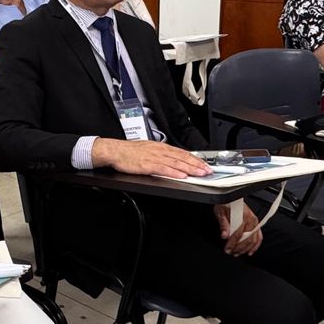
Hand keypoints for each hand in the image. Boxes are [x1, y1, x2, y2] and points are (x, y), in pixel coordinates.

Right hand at [94, 139, 212, 178]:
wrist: (115, 151)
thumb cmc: (129, 152)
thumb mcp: (148, 150)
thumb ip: (162, 155)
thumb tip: (174, 161)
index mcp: (161, 147)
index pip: (182, 153)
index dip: (195, 159)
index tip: (205, 165)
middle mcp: (160, 150)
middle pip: (182, 157)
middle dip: (197, 164)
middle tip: (208, 170)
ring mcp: (154, 157)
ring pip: (176, 163)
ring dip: (189, 169)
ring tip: (200, 173)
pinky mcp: (147, 165)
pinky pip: (163, 169)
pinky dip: (174, 173)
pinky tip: (182, 176)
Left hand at [214, 203, 262, 255]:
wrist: (231, 198)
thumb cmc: (226, 204)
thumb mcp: (221, 212)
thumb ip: (223, 224)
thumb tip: (224, 235)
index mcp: (243, 215)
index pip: (238, 233)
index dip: (232, 243)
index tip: (227, 249)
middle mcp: (251, 219)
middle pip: (247, 238)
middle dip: (238, 248)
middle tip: (231, 252)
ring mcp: (255, 222)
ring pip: (253, 240)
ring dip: (245, 249)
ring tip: (238, 253)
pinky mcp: (256, 224)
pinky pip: (259, 237)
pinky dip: (255, 246)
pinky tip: (250, 252)